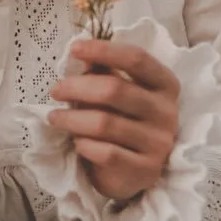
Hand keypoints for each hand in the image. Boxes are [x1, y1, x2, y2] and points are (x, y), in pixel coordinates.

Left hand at [47, 36, 180, 205]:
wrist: (135, 171)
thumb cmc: (125, 122)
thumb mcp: (121, 93)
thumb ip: (105, 72)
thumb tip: (80, 53)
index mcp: (165, 85)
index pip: (136, 59)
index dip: (104, 50)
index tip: (74, 49)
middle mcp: (166, 112)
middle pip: (115, 89)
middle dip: (77, 87)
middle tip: (55, 91)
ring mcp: (158, 143)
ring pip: (105, 123)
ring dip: (72, 118)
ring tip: (54, 117)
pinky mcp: (145, 169)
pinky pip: (107, 153)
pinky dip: (85, 145)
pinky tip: (76, 142)